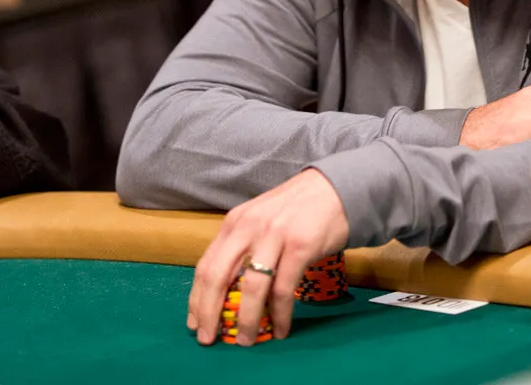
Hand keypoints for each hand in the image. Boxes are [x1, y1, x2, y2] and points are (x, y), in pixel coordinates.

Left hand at [187, 169, 349, 345]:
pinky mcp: (300, 246)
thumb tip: (228, 289)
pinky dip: (280, 314)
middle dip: (209, 313)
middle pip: (218, 276)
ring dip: (246, 320)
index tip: (193, 323)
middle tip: (207, 339)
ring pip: (251, 287)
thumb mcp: (261, 220)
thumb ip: (244, 246)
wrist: (336, 189)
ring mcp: (274, 236)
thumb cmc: (296, 209)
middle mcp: (248, 227)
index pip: (205, 265)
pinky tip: (281, 329)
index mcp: (235, 222)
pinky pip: (283, 289)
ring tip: (246, 340)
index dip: (197, 298)